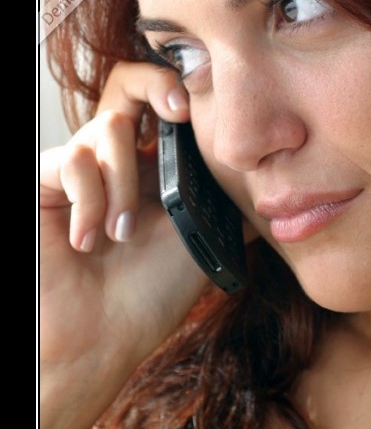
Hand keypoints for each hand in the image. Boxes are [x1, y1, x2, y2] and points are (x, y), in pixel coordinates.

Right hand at [39, 62, 209, 428]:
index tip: (193, 107)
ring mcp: (80, 173)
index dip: (177, 89)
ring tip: (121, 235)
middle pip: (126, 86)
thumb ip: (225, 204)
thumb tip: (266, 176)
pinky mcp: (46, 185)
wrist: (97, 341)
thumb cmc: (145, 301)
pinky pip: (73, 162)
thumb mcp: (201, 246)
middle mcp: (117, 165)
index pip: (163, 107)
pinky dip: (90, 200)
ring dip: (125, 182)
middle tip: (177, 110)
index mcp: (155, 175)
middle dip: (152, 87)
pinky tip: (89, 240)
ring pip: (107, 128)